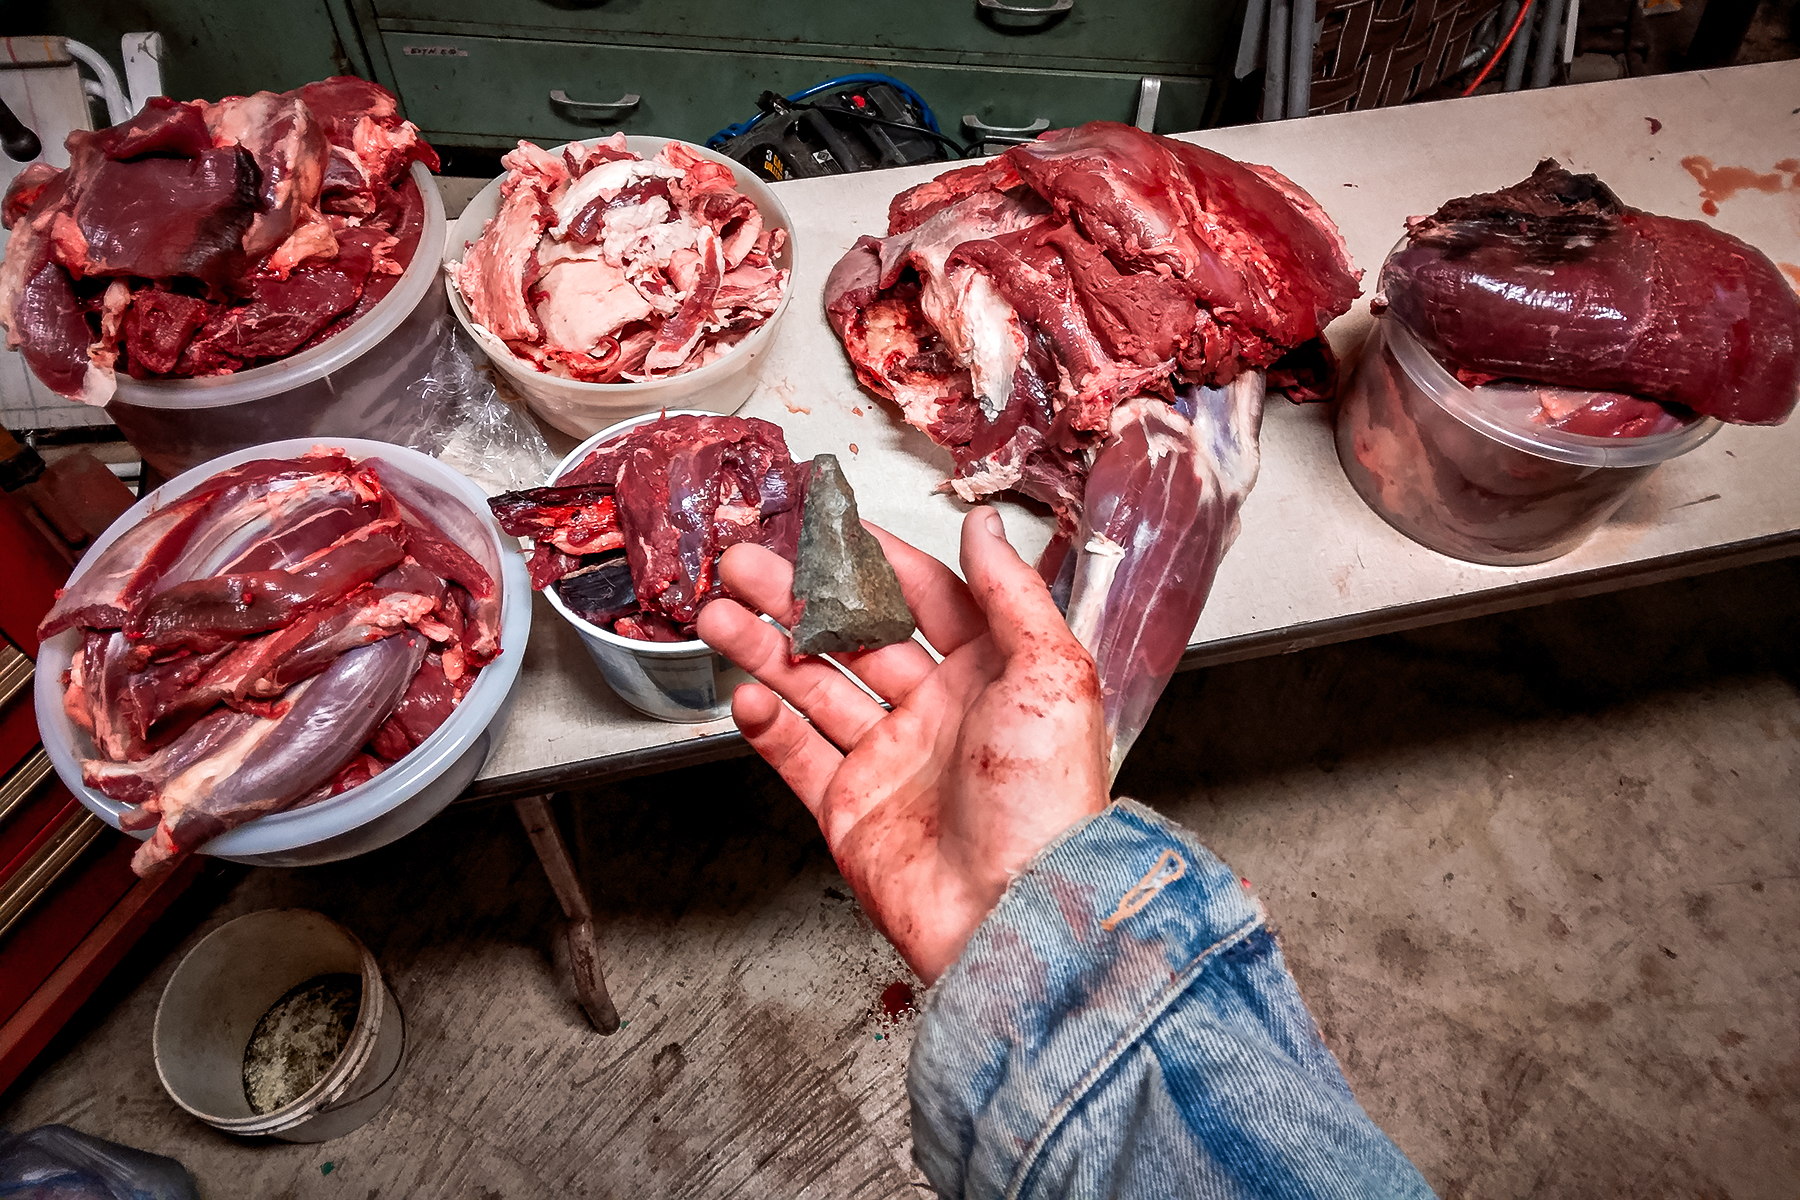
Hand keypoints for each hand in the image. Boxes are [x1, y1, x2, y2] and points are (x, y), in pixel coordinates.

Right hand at [696, 507, 1110, 983]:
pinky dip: (767, 724)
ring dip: (765, 647)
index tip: (831, 526)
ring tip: (717, 613)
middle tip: (746, 563)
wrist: (1016, 915)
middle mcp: (936, 712)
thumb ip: (1012, 592)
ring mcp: (888, 759)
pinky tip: (747, 695)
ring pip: (813, 686)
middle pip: (854, 635)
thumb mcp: (1053, 674)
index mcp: (989, 674)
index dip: (878, 560)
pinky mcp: (850, 808)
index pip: (926, 597)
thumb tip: (985, 526)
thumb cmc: (1049, 804)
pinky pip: (797, 754)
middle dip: (798, 596)